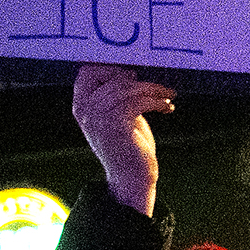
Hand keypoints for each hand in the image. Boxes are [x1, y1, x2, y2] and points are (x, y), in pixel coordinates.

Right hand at [73, 64, 174, 216]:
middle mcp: (86, 110)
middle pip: (113, 78)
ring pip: (128, 89)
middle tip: (161, 88)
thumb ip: (117, 98)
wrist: (131, 180)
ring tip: (168, 97)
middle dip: (141, 81)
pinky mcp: (116, 125)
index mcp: (81, 106)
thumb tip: (132, 75)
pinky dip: (157, 102)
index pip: (87, 72)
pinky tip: (167, 107)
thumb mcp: (118, 118)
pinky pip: (138, 101)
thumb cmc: (129, 149)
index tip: (134, 77)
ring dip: (153, 91)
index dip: (111, 69)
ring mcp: (98, 117)